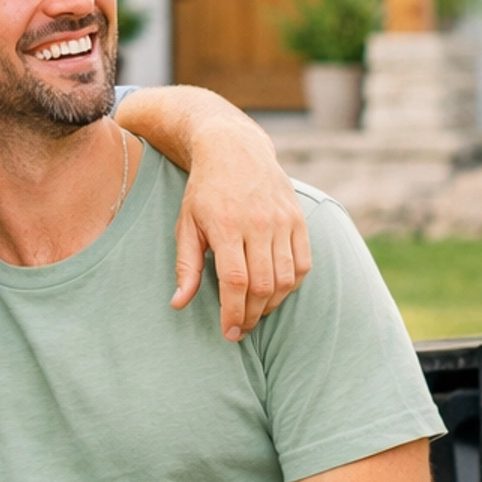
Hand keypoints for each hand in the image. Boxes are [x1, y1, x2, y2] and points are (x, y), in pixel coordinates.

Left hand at [172, 122, 310, 340]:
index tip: (228, 333)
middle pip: (263, 285)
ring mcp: (282, 220)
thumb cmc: (204, 191)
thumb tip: (178, 304)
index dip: (233, 313)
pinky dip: (292, 285)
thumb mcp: (186, 224)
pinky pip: (303, 263)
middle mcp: (258, 223)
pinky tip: (275, 292)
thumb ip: (186, 266)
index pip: (235, 281)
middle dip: (251, 315)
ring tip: (254, 313)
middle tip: (239, 329)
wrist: (234, 149)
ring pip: (285, 278)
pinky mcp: (298, 219)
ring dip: (271, 304)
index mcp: (226, 225)